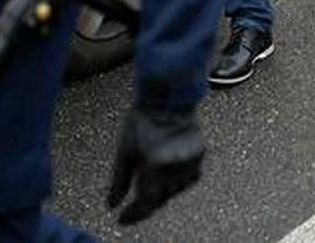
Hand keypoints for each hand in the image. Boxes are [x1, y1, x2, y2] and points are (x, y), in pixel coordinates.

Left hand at [107, 106, 204, 225]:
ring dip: (163, 189)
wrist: (167, 97)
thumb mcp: (124, 151)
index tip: (123, 218)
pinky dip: (178, 179)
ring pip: (176, 188)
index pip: (146, 201)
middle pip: (162, 196)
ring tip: (152, 179)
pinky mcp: (200, 153)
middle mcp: (176, 164)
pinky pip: (190, 176)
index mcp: (155, 163)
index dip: (134, 213)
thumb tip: (113, 204)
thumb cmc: (142, 119)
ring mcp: (191, 159)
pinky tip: (168, 172)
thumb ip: (119, 181)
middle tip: (135, 200)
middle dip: (147, 200)